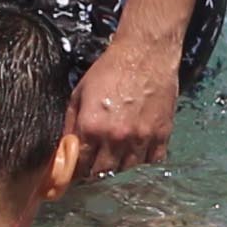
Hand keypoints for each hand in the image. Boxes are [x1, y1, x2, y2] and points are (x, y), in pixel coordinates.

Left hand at [67, 33, 181, 174]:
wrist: (145, 53)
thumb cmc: (109, 70)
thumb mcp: (79, 94)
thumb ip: (71, 124)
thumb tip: (64, 149)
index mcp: (91, 127)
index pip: (79, 165)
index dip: (76, 171)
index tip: (77, 171)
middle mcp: (115, 137)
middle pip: (102, 174)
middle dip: (96, 172)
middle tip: (95, 166)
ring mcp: (141, 138)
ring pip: (127, 171)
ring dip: (119, 168)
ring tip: (116, 158)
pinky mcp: (162, 134)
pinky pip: (152, 161)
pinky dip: (144, 161)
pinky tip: (137, 152)